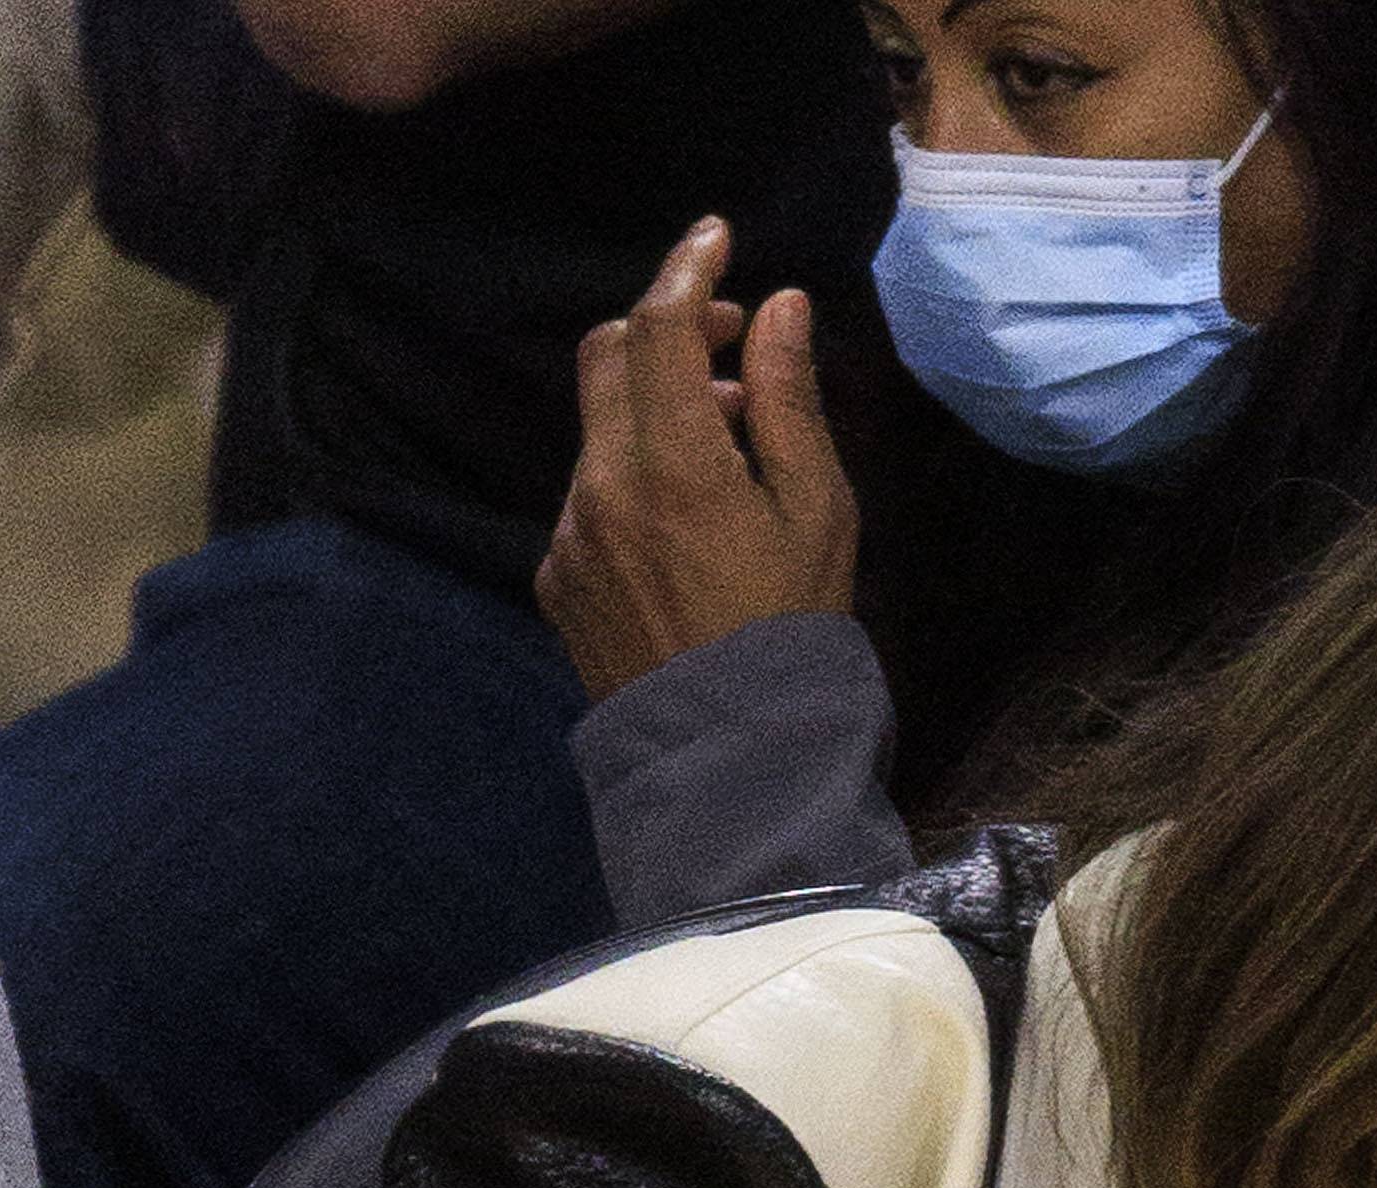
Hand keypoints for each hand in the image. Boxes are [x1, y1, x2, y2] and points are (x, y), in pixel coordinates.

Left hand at [537, 218, 857, 700]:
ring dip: (659, 407)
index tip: (719, 237)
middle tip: (735, 345)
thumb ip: (788, 402)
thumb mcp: (819, 514)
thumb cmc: (798, 634)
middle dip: (667, 327)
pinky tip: (690, 523)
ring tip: (730, 448)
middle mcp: (602, 487)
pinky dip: (637, 473)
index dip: (689, 269)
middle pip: (611, 355)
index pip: (660, 326)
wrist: (732, 761)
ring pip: (601, 426)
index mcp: (674, 467)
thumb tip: (779, 309)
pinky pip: (591, 492)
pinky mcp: (558, 577)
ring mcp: (570, 534)